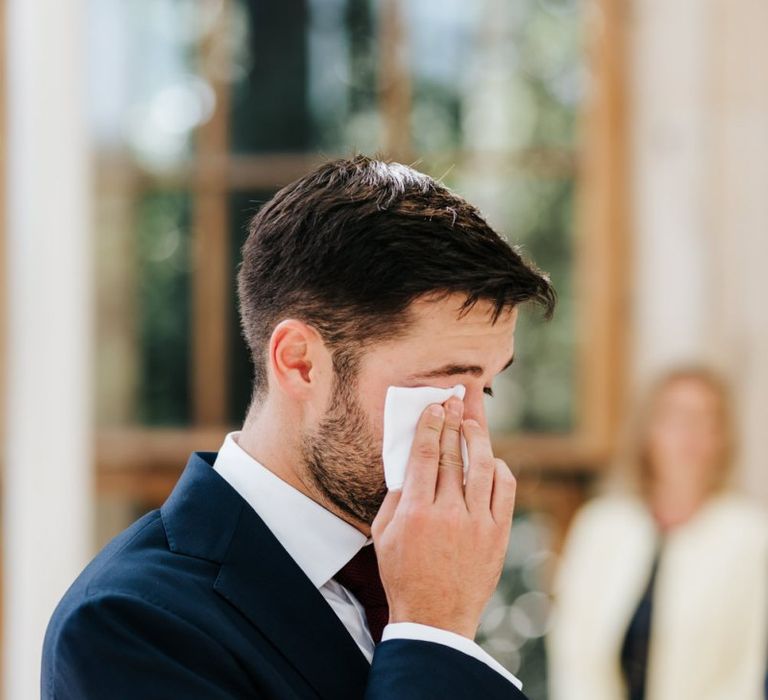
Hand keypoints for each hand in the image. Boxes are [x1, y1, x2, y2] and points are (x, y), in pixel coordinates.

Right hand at [371, 397, 516, 638]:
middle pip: (452, 455)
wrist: (436, 616)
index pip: (424, 455)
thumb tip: (409, 461)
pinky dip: (499, 469)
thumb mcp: (383, 534)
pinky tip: (491, 459)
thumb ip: (396, 496)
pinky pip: (505, 490)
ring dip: (477, 438)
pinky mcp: (498, 534)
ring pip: (481, 467)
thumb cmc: (403, 573)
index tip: (433, 407)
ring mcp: (478, 523)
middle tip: (453, 402)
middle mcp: (449, 513)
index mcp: (416, 512)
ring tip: (472, 421)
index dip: (429, 426)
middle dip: (452, 422)